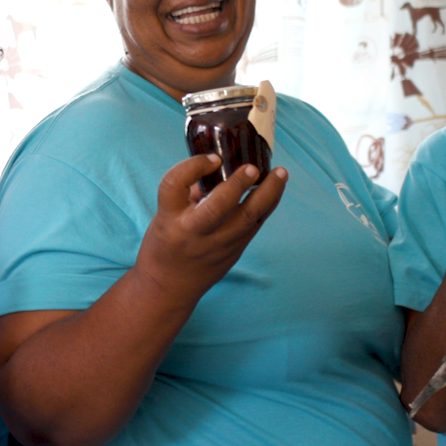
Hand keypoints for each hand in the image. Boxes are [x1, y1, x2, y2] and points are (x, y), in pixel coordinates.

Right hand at [135, 154, 288, 300]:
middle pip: (218, 205)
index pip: (175, 184)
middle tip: (253, 168)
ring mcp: (217, 245)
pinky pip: (255, 226)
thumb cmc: (164, 245)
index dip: (193, 166)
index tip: (212, 158)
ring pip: (248, 218)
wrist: (168, 287)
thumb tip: (218, 167)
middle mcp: (194, 232)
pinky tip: (275, 189)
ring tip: (281, 173)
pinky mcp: (234, 253)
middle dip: (238, 184)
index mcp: (169, 218)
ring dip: (268, 193)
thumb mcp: (164, 216)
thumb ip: (188, 193)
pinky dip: (267, 205)